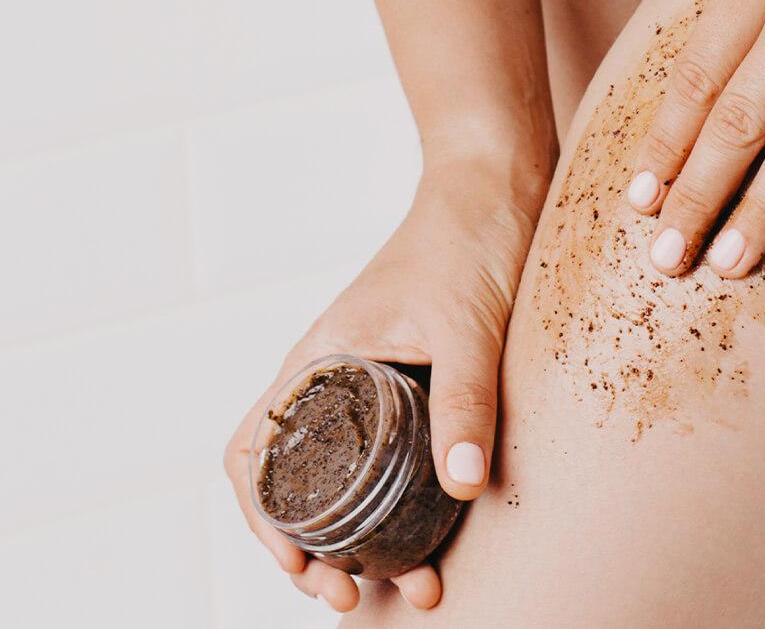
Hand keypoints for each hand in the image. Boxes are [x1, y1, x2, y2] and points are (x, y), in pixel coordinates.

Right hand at [223, 157, 546, 612]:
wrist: (495, 189)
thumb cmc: (465, 241)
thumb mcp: (466, 325)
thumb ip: (464, 398)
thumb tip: (461, 485)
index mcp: (320, 359)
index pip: (255, 452)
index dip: (264, 519)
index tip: (303, 567)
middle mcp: (336, 377)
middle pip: (297, 481)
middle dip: (318, 551)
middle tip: (357, 597)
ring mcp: (375, 382)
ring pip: (347, 476)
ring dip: (366, 537)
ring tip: (414, 581)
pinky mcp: (417, 383)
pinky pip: (392, 454)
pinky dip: (402, 503)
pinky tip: (439, 530)